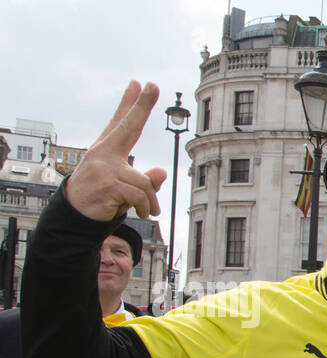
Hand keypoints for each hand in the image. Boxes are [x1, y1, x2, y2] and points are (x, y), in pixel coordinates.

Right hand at [65, 82, 168, 221]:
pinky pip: (140, 195)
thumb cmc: (101, 199)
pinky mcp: (108, 184)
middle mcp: (103, 153)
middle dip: (142, 105)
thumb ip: (144, 179)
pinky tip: (141, 213)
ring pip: (145, 181)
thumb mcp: (124, 187)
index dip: (130, 103)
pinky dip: (145, 207)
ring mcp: (104, 168)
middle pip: (128, 126)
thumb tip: (161, 171)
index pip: (120, 123)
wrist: (75, 217)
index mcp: (106, 150)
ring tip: (149, 211)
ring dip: (151, 201)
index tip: (139, 83)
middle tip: (153, 85)